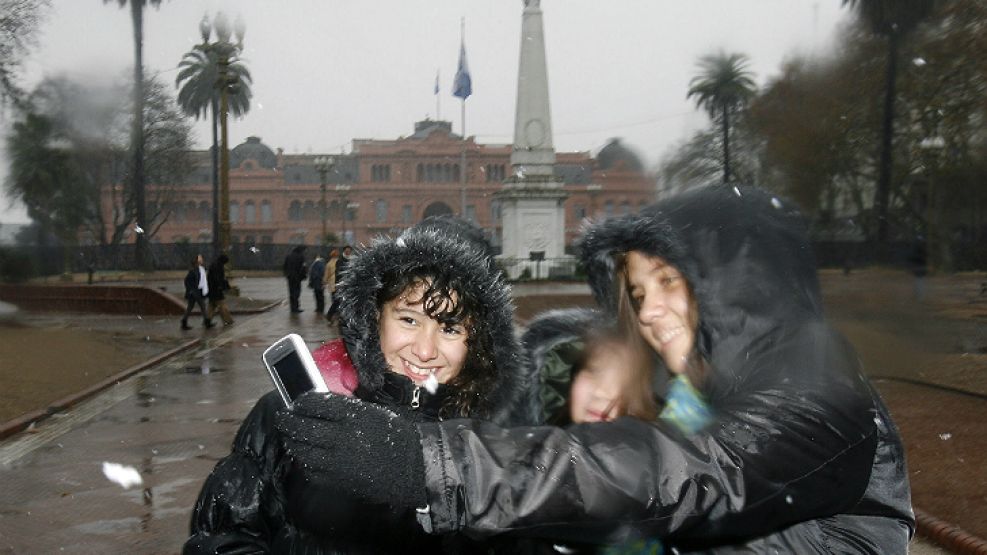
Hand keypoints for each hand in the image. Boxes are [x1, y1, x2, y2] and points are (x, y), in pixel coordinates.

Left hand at [276, 392, 426, 508]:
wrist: (412, 467)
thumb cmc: (396, 436)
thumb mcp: (373, 412)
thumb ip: (346, 409)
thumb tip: (319, 406)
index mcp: (352, 415)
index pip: (314, 403)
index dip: (300, 401)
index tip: (296, 401)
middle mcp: (341, 437)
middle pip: (302, 426)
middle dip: (287, 421)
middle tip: (282, 417)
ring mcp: (337, 460)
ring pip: (302, 450)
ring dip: (292, 441)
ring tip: (290, 436)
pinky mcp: (337, 480)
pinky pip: (311, 470)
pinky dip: (304, 462)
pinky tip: (305, 456)